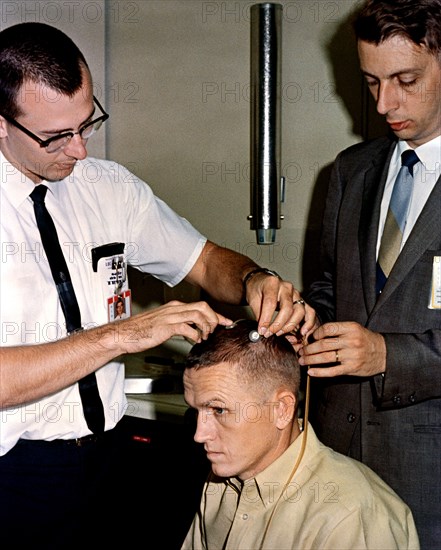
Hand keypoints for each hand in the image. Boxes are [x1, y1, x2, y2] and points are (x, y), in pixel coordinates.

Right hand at [109, 300, 232, 353]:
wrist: (124, 334)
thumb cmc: (141, 331)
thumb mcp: (164, 324)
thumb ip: (179, 324)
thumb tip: (193, 330)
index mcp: (175, 307)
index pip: (201, 306)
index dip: (216, 314)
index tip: (225, 322)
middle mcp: (174, 308)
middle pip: (203, 307)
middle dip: (214, 318)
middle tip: (217, 330)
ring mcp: (170, 316)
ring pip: (198, 315)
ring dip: (206, 327)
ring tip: (205, 337)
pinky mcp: (166, 326)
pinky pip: (187, 327)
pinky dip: (195, 334)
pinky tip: (195, 341)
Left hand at [245, 274, 317, 338]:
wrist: (262, 282)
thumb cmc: (257, 290)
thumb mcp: (253, 299)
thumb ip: (258, 314)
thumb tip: (262, 331)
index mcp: (272, 283)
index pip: (271, 303)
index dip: (266, 319)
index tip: (261, 330)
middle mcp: (286, 287)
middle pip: (287, 308)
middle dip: (278, 324)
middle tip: (269, 333)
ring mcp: (296, 293)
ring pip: (299, 311)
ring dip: (290, 325)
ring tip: (279, 333)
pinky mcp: (301, 300)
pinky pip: (310, 311)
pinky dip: (308, 323)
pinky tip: (302, 332)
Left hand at [298, 321, 385, 376]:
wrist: (383, 353)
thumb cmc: (364, 339)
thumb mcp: (353, 329)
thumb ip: (336, 331)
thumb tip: (313, 336)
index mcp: (351, 328)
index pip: (328, 329)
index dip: (316, 333)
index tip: (310, 338)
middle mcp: (351, 341)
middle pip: (323, 344)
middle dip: (308, 349)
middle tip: (301, 351)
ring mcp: (351, 355)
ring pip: (325, 358)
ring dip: (310, 360)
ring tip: (302, 360)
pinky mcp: (351, 368)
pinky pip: (332, 371)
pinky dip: (319, 372)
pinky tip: (310, 372)